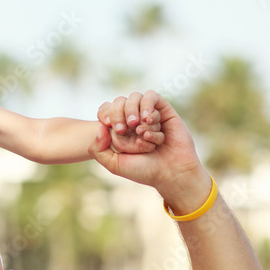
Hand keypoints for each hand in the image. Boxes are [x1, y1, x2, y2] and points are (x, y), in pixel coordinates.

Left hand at [90, 94, 208, 203]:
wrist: (171, 173)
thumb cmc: (144, 170)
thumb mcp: (114, 165)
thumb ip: (97, 150)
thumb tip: (100, 127)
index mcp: (120, 128)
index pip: (106, 109)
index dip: (104, 112)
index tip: (107, 124)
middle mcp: (134, 119)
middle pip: (119, 101)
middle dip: (117, 113)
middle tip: (122, 129)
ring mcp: (148, 114)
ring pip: (135, 97)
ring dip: (133, 111)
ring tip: (138, 129)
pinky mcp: (164, 110)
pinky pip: (151, 96)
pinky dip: (147, 105)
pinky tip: (148, 120)